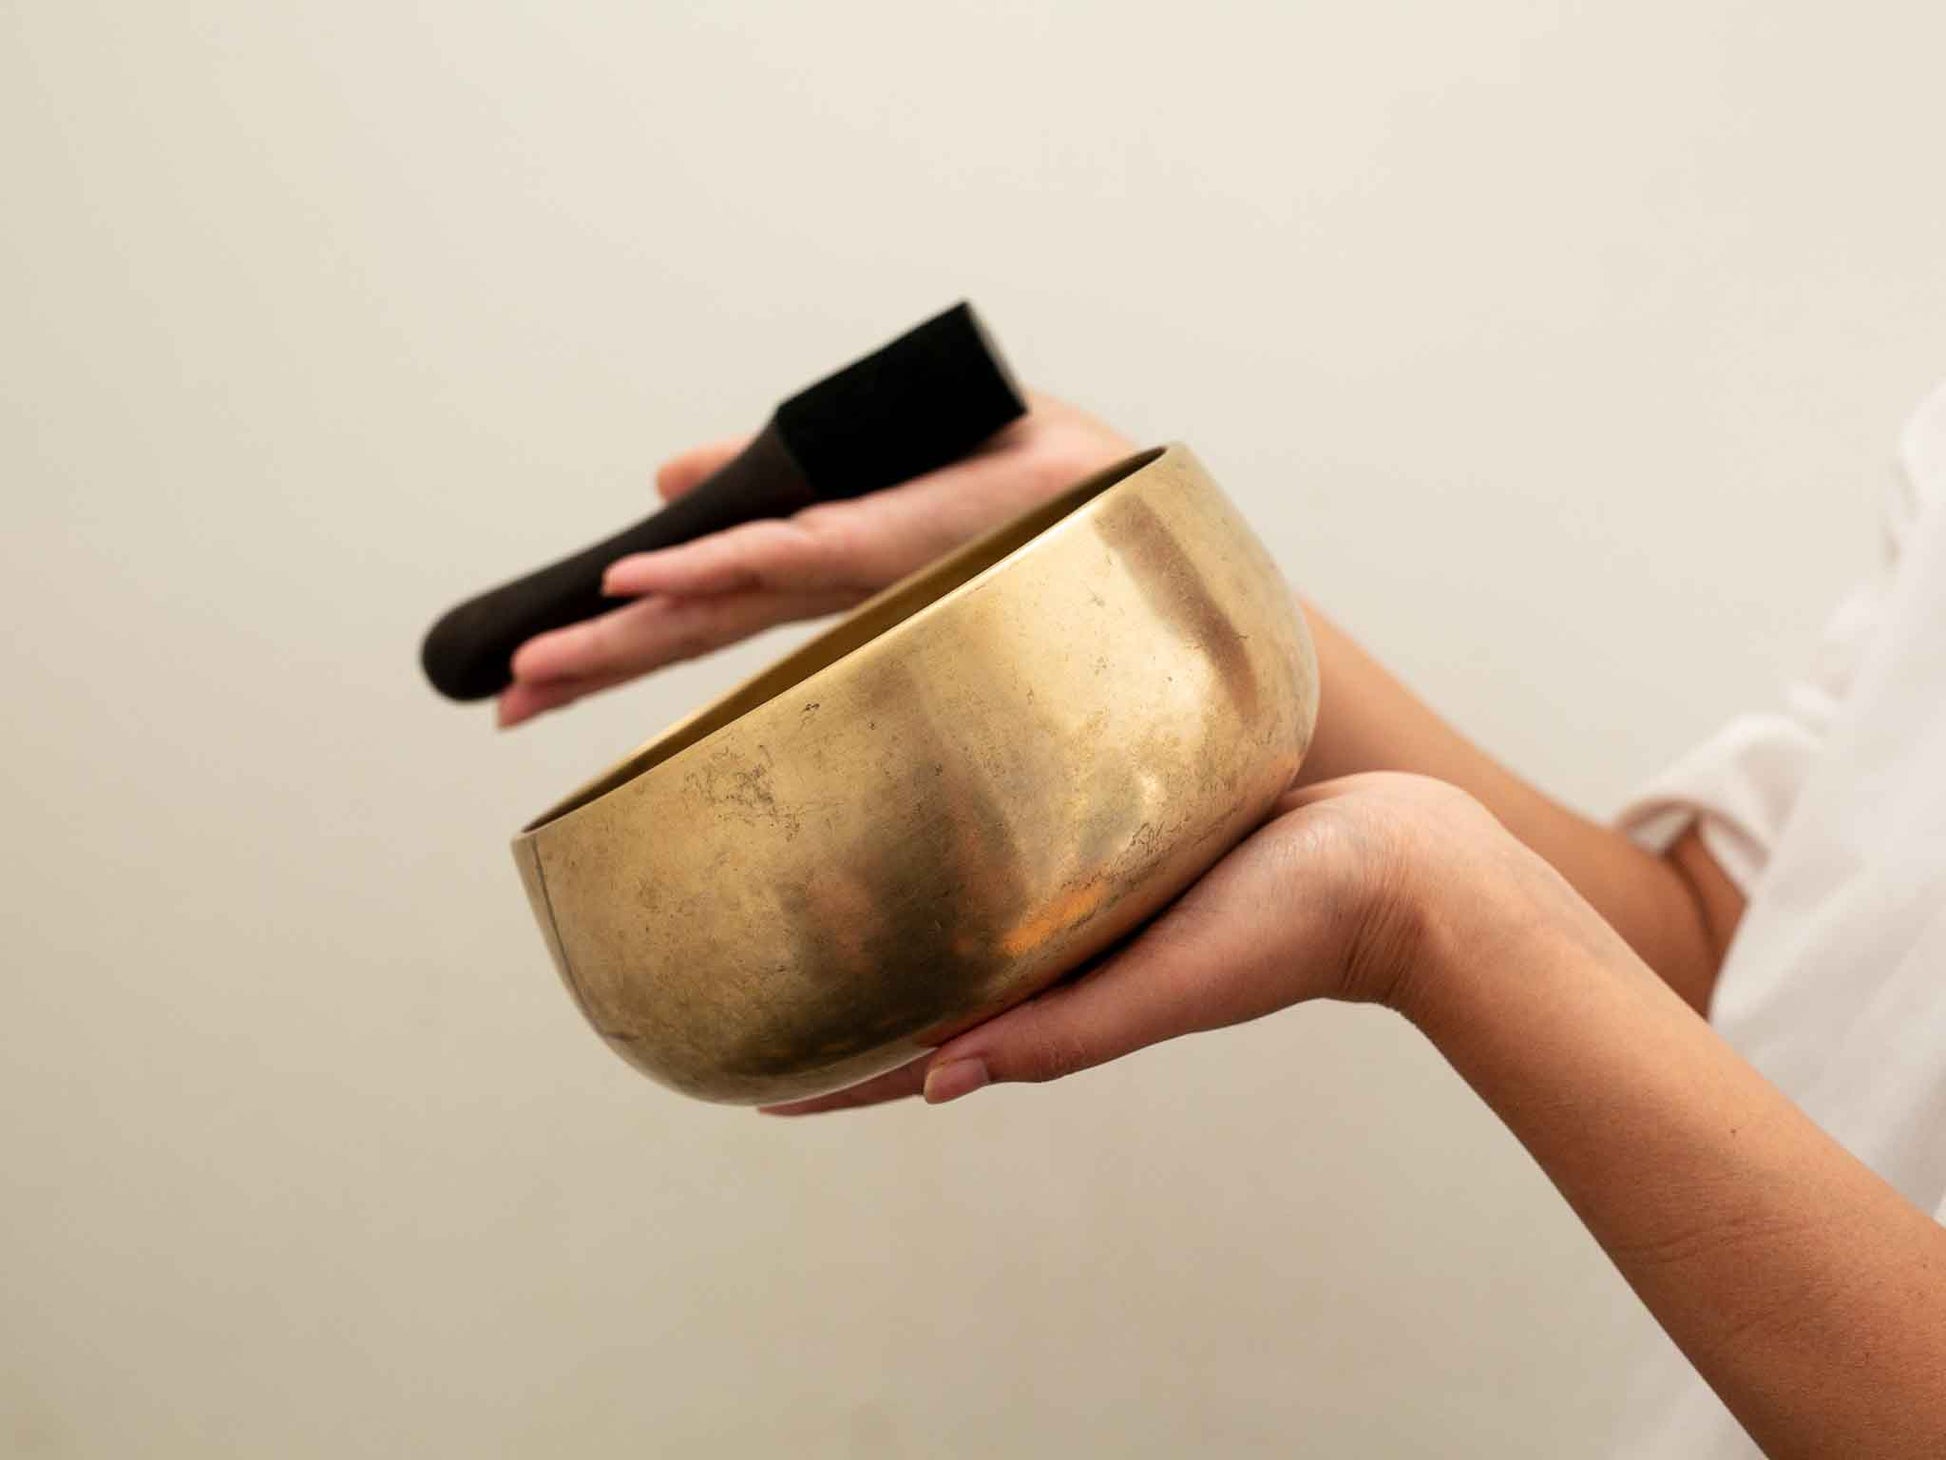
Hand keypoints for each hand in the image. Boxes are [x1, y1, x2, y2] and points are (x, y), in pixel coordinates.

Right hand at [496, 390, 1135, 726]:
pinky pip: (769, 558)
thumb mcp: (876, 453)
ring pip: (708, 609)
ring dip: (613, 642)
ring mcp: (841, 570)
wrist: (1105, 480)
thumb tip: (671, 473)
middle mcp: (819, 585)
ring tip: (525, 674)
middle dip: (589, 665)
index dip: (617, 634)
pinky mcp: (874, 543)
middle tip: (501, 700)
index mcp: (817, 569)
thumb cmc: (1017, 475)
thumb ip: (778, 470)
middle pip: (686, 626)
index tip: (536, 668)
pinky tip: (626, 588)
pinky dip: (695, 567)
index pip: (698, 605)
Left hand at [761, 772, 1586, 1112]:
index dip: (830, 1073)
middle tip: (742, 953)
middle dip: (839, 981)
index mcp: (1064, 1003)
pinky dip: (971, 842)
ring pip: (968, 909)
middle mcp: (1066, 954)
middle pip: (926, 978)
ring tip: (815, 870)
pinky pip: (1028, 846)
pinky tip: (940, 801)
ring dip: (894, 905)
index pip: (917, 1052)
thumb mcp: (1174, 983)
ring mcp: (1095, 900)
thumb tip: (936, 1086)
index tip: (732, 1069)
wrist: (1413, 862)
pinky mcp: (1129, 840)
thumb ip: (1068, 1031)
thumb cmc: (1305, 926)